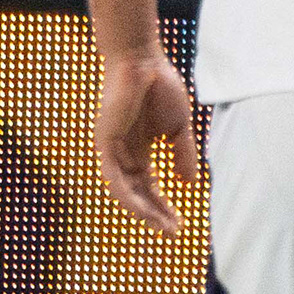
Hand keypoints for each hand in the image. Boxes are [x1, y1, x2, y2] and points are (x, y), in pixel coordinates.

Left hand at [95, 52, 199, 235]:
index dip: (164, 206)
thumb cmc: (160, 87)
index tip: (180, 224)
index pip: (150, 187)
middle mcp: (123, 155)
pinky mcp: (104, 143)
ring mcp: (111, 151)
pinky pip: (114, 177)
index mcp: (140, 151)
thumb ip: (183, 154)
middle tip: (173, 232)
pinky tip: (143, 208)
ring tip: (162, 225)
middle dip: (156, 214)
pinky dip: (128, 194)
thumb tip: (189, 183)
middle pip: (138, 194)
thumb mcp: (178, 128)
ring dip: (143, 211)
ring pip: (125, 191)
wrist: (143, 62)